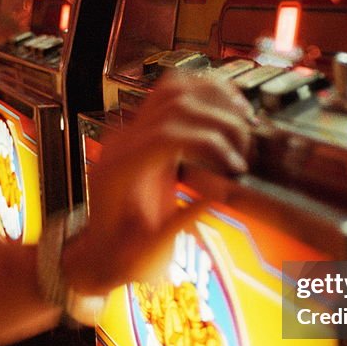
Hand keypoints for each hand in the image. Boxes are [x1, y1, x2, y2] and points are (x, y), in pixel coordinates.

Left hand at [63, 74, 252, 295]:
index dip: (209, 143)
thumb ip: (181, 221)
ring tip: (244, 122)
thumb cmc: (123, 257)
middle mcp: (122, 141)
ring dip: (216, 99)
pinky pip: (172, 92)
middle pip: (176, 105)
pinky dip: (203, 91)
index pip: (167, 134)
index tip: (236, 166)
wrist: (100, 252)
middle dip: (220, 121)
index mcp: (120, 169)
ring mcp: (130, 130)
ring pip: (174, 89)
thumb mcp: (151, 251)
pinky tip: (229, 106)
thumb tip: (221, 192)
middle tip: (246, 149)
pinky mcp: (143, 128)